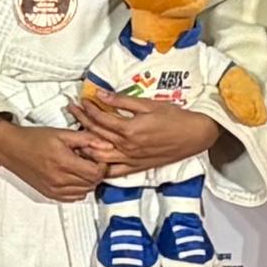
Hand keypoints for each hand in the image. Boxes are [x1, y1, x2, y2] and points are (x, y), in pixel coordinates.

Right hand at [0, 114, 118, 203]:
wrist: (11, 148)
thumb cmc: (32, 139)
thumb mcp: (62, 133)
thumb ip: (86, 139)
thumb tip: (106, 144)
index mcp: (63, 163)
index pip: (96, 173)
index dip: (102, 165)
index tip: (98, 157)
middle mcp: (59, 180)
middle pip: (92, 183)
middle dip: (96, 172)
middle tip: (91, 160)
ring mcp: (54, 189)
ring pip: (84, 192)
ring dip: (88, 181)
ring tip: (81, 167)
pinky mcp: (49, 194)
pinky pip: (73, 198)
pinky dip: (78, 189)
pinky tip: (73, 177)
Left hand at [69, 85, 223, 175]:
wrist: (194, 135)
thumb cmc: (175, 118)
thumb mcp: (148, 104)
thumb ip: (122, 101)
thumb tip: (101, 94)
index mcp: (129, 130)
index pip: (100, 118)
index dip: (88, 108)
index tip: (81, 100)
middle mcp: (127, 147)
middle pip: (95, 135)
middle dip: (81, 120)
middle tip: (72, 110)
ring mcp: (131, 160)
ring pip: (99, 155)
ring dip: (84, 144)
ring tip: (74, 135)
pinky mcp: (136, 167)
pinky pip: (113, 172)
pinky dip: (100, 167)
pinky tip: (91, 161)